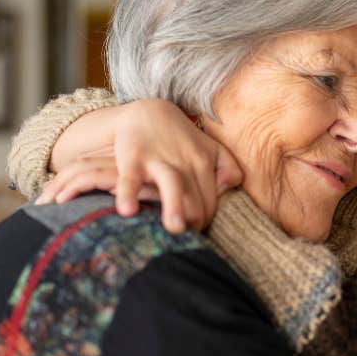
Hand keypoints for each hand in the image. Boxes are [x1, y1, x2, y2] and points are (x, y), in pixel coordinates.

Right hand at [35, 99, 242, 232]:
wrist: (147, 112)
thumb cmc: (183, 140)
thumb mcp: (211, 149)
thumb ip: (229, 168)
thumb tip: (229, 190)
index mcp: (206, 163)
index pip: (211, 202)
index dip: (205, 222)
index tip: (195, 233)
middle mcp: (186, 162)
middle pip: (197, 199)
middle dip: (195, 223)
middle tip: (186, 243)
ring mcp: (159, 160)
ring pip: (173, 185)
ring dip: (174, 206)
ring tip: (175, 229)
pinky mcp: (133, 159)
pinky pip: (130, 179)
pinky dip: (127, 194)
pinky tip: (127, 212)